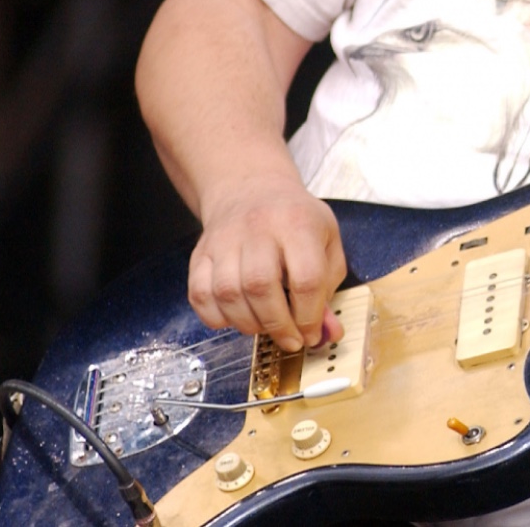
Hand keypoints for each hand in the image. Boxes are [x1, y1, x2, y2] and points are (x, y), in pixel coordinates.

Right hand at [188, 172, 347, 352]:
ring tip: (265, 325)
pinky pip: (200, 296)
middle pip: (261, 286)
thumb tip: (327, 333)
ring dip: (249, 323)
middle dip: (278, 324)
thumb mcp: (327, 241)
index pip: (306, 278)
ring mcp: (224, 240)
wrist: (251, 190)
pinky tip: (237, 317)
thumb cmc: (294, 220)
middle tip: (290, 339)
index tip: (312, 333)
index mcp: (297, 223)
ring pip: (228, 293)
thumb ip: (329, 288)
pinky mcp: (200, 254)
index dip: (309, 316)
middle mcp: (258, 228)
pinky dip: (217, 318)